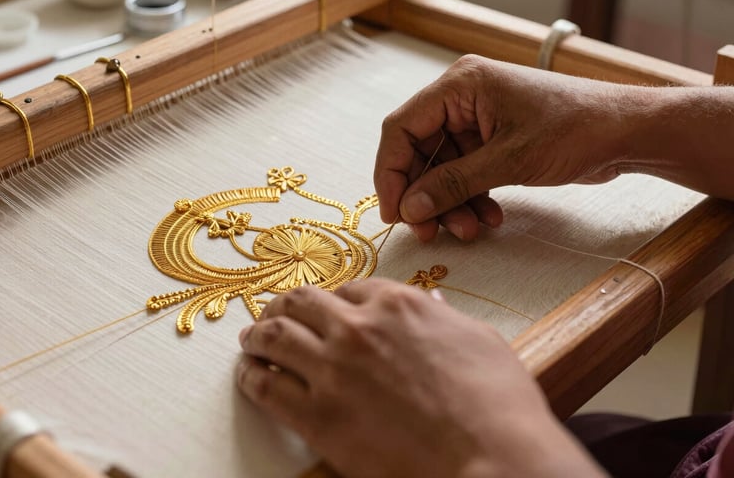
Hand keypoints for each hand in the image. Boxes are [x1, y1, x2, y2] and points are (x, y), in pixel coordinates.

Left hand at [237, 279, 604, 477]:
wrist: (492, 458)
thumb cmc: (497, 402)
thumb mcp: (479, 339)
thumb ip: (445, 318)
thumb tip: (433, 303)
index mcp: (398, 304)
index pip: (350, 289)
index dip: (334, 301)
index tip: (326, 312)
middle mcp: (358, 327)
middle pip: (302, 302)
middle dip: (284, 306)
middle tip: (274, 316)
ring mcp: (334, 370)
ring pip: (275, 336)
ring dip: (258, 335)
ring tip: (251, 342)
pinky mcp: (318, 416)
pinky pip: (267, 387)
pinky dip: (251, 376)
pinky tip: (250, 376)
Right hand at [375, 54, 633, 241]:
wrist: (626, 133)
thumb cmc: (574, 129)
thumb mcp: (508, 160)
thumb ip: (452, 184)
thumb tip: (410, 209)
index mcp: (459, 86)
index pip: (401, 129)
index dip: (391, 173)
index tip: (395, 214)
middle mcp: (462, 100)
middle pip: (420, 153)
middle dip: (425, 196)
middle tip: (428, 232)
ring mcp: (478, 121)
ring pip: (442, 170)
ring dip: (451, 204)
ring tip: (470, 230)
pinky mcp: (494, 142)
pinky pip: (465, 175)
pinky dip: (471, 199)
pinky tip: (489, 217)